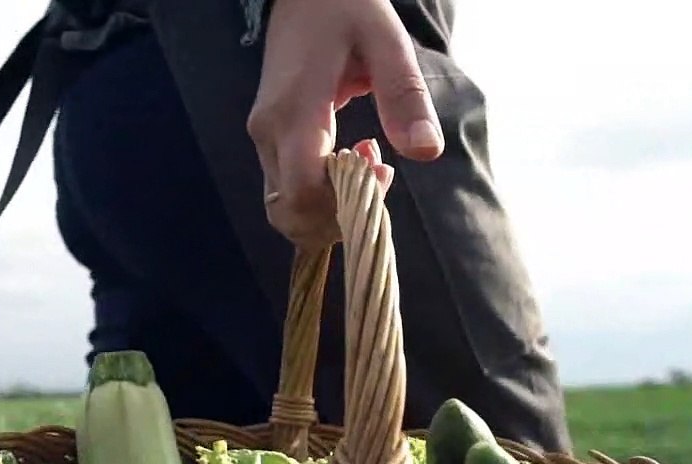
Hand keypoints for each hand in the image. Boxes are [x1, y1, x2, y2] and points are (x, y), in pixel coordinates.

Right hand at [247, 0, 443, 250]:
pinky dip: (318, 195)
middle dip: (339, 214)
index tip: (383, 173)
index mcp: (294, 112)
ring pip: (285, 208)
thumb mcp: (385, 41)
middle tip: (379, 175)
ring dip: (329, 207)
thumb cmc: (345, 7)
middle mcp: (269, 133)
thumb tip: (427, 151)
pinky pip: (286, 191)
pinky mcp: (268, 140)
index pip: (304, 193)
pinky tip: (350, 161)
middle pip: (292, 212)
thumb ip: (404, 97)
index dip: (345, 204)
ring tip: (367, 167)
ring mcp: (264, 139)